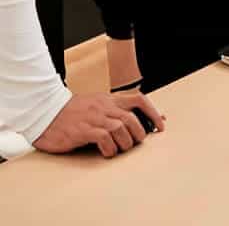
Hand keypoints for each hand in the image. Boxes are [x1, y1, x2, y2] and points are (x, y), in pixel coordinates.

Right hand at [33, 89, 164, 157]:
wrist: (45, 112)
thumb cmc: (72, 112)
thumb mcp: (97, 105)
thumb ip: (116, 110)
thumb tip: (142, 119)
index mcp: (109, 99)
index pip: (138, 98)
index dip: (153, 112)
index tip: (160, 126)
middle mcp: (104, 106)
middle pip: (132, 117)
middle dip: (140, 133)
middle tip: (137, 143)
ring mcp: (93, 118)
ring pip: (121, 128)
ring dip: (126, 142)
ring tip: (121, 149)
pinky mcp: (83, 130)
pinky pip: (104, 138)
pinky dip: (110, 148)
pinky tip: (107, 152)